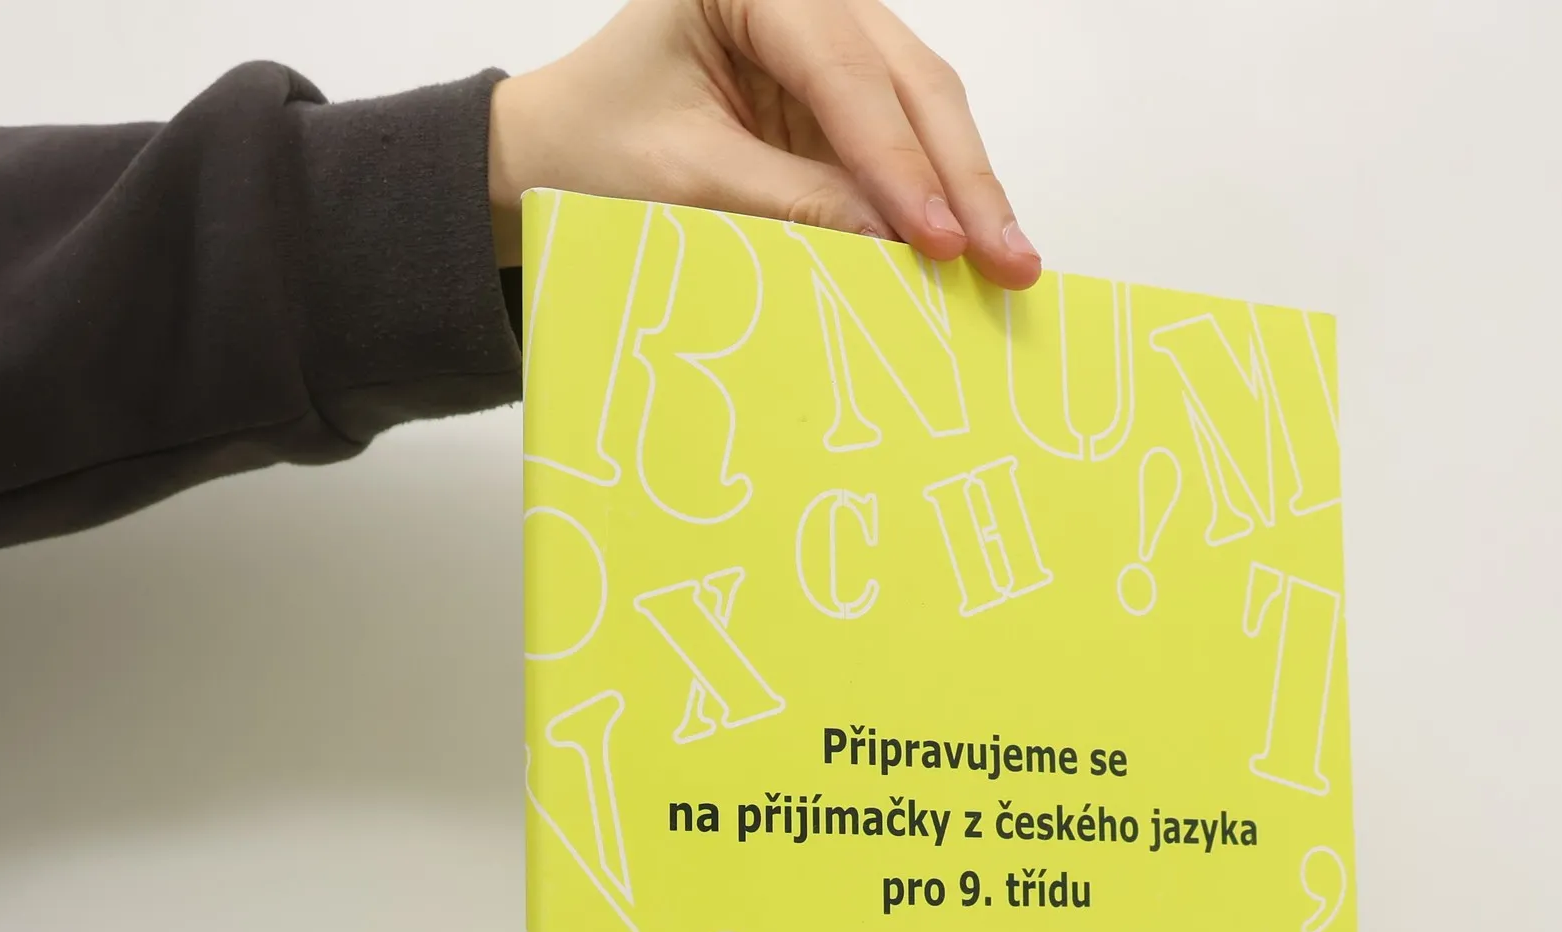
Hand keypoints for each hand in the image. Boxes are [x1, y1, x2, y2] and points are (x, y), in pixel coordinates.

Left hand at [487, 0, 1040, 287]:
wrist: (553, 151)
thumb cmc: (594, 148)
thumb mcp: (685, 181)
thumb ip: (791, 206)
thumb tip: (896, 249)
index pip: (844, 72)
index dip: (898, 164)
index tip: (939, 241)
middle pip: (908, 78)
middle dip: (962, 176)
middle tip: (1008, 260)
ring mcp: (829, 37)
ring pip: (924, 102)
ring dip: (968, 187)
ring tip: (1008, 263)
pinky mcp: (840, 92)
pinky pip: (907, 137)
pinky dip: (940, 194)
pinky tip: (974, 244)